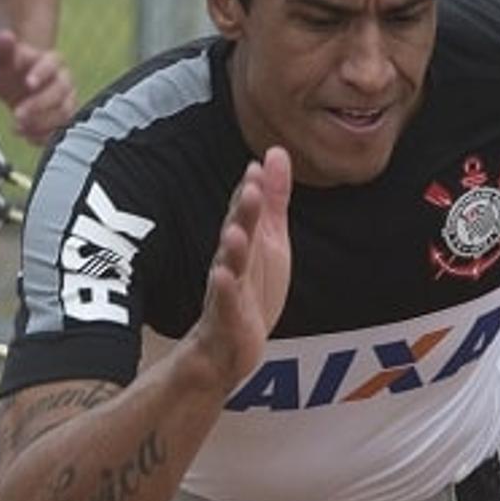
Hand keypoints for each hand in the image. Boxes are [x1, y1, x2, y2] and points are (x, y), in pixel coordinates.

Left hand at [0, 30, 75, 144]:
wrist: (17, 84)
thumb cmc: (12, 69)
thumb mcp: (1, 59)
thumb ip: (3, 49)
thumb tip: (5, 36)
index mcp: (51, 60)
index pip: (51, 64)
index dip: (41, 73)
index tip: (28, 83)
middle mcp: (64, 80)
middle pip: (59, 93)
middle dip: (39, 105)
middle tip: (17, 114)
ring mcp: (66, 100)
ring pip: (64, 113)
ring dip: (41, 123)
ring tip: (18, 127)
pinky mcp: (62, 119)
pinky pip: (60, 130)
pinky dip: (43, 136)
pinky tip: (26, 135)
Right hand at [189, 148, 292, 387]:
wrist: (230, 348)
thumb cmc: (252, 288)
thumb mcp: (271, 238)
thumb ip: (274, 197)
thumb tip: (275, 152)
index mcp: (244, 242)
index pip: (246, 212)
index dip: (252, 191)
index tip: (257, 166)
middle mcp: (233, 262)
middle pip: (239, 233)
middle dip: (245, 211)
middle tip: (253, 187)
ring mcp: (228, 290)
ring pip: (230, 266)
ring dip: (232, 249)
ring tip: (236, 231)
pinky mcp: (228, 320)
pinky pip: (225, 304)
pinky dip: (224, 291)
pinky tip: (224, 276)